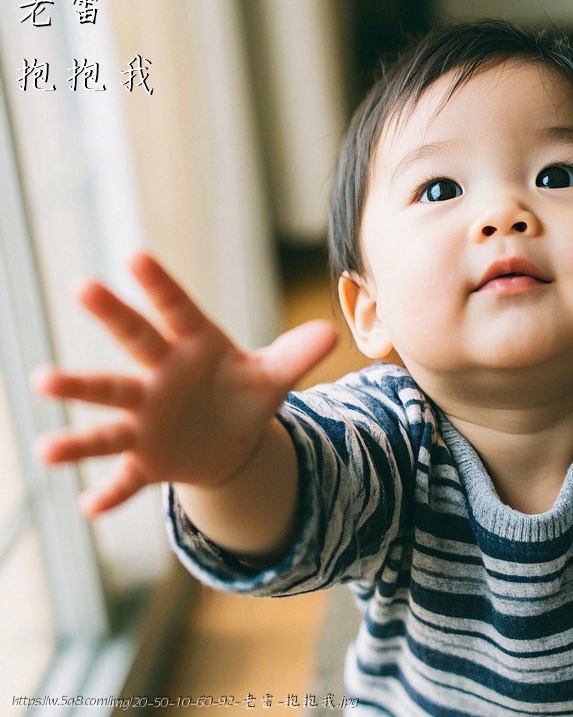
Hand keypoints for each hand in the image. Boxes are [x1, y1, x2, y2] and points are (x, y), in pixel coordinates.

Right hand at [33, 252, 336, 516]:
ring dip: (83, 406)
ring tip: (48, 428)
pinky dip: (110, 493)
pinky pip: (125, 476)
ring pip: (111, 410)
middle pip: (136, 343)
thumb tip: (332, 333)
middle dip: (112, 316)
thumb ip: (296, 356)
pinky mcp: (146, 458)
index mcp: (194, 347)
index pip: (178, 310)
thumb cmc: (244, 395)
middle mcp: (161, 376)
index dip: (161, 285)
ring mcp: (146, 417)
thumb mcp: (273, 376)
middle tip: (83, 285)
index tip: (136, 256)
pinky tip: (89, 507)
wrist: (228, 443)